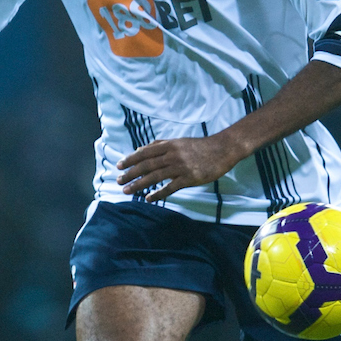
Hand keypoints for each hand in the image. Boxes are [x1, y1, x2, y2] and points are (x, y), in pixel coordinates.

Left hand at [117, 135, 241, 203]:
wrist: (222, 150)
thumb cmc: (200, 146)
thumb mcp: (178, 141)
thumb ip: (160, 144)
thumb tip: (141, 149)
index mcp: (169, 145)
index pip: (145, 152)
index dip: (130, 159)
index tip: (119, 166)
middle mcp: (172, 155)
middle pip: (147, 165)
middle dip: (130, 173)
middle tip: (118, 181)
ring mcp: (181, 167)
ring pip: (155, 176)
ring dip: (139, 184)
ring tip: (127, 190)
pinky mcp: (189, 178)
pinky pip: (170, 187)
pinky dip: (158, 193)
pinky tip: (148, 198)